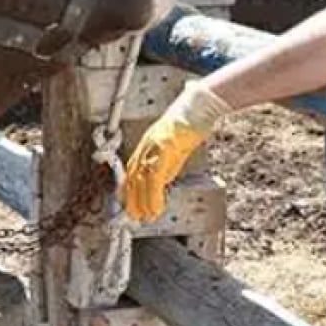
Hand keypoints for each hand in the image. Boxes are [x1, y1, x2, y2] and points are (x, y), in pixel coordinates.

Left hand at [121, 81, 230, 221]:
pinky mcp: (163, 150)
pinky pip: (154, 178)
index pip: (131, 172)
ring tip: (146, 217)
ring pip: (140, 181)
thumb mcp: (174, 150)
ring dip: (142, 202)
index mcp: (146, 146)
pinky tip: (156, 208)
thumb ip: (165, 166)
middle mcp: (145, 147)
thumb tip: (160, 184)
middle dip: (132, 200)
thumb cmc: (188, 126)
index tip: (128, 205)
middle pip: (132, 178)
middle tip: (134, 217)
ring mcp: (152, 148)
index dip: (128, 191)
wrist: (198, 108)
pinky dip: (153, 195)